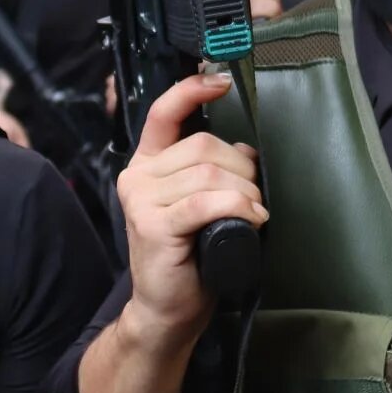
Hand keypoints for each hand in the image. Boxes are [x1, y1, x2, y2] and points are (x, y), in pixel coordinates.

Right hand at [117, 72, 265, 352]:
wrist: (167, 310)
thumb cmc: (190, 257)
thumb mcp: (199, 205)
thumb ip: (210, 172)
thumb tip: (247, 151)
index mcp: (147, 164)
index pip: (164, 113)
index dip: (191, 91)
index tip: (221, 82)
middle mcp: (138, 176)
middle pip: (203, 145)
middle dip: (242, 169)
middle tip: (253, 199)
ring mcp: (142, 200)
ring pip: (209, 172)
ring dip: (244, 192)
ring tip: (253, 215)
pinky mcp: (155, 225)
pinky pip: (207, 201)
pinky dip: (238, 207)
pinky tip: (252, 219)